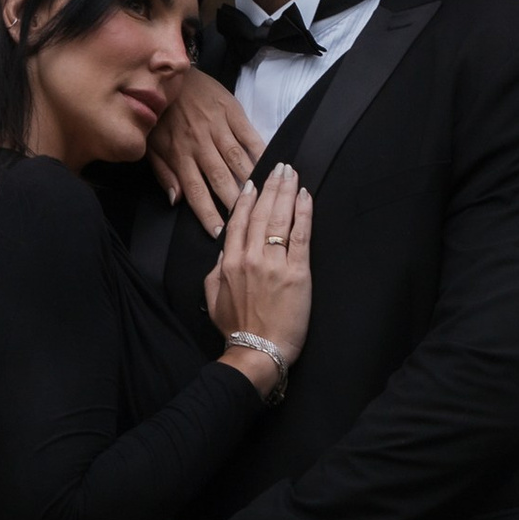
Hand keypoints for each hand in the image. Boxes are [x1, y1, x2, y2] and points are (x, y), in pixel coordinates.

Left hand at [145, 67, 258, 231]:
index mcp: (178, 154)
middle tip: (249, 223)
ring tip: (264, 200)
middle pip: (220, 178)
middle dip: (235, 203)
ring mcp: (217, 126)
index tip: (220, 233)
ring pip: (237, 159)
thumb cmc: (159, 115)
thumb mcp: (151, 146)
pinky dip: (262, 151)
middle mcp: (199, 143)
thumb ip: (164, 174)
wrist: (167, 74)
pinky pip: (250, 134)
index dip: (207, 214)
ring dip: (251, 180)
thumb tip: (176, 201)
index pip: (194, 191)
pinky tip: (272, 165)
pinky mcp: (231, 111)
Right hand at [206, 162, 311, 378]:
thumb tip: (224, 250)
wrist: (257, 353)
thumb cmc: (236, 329)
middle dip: (271, 186)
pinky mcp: (297, 273)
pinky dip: (303, 213)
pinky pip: (301, 236)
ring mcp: (274, 263)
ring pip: (280, 219)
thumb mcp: (213, 297)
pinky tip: (304, 196)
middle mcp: (250, 257)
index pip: (239, 220)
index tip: (253, 182)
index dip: (247, 199)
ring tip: (292, 174)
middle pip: (261, 213)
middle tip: (280, 167)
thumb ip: (216, 270)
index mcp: (230, 262)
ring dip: (286, 192)